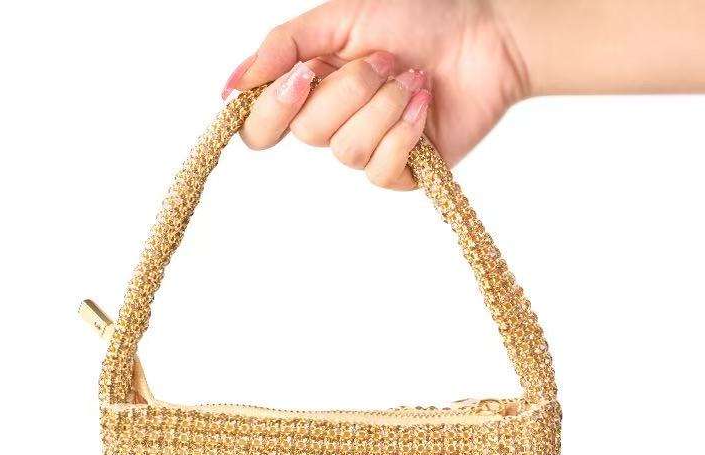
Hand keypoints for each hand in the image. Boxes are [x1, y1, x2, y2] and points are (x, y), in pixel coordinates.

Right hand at [222, 0, 527, 189]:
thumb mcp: (342, 17)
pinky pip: (380, 169)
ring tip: (413, 78)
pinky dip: (404, 130)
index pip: (262, 127)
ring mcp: (366, 150)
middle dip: (350, 90)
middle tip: (386, 60)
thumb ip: (285, 46)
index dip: (274, 109)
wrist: (486, 39)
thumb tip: (233, 85)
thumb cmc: (422, 19)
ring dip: (383, 106)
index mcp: (312, 87)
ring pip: (345, 151)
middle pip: (307, 133)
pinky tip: (424, 103)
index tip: (303, 77)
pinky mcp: (399, 172)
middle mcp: (333, 122)